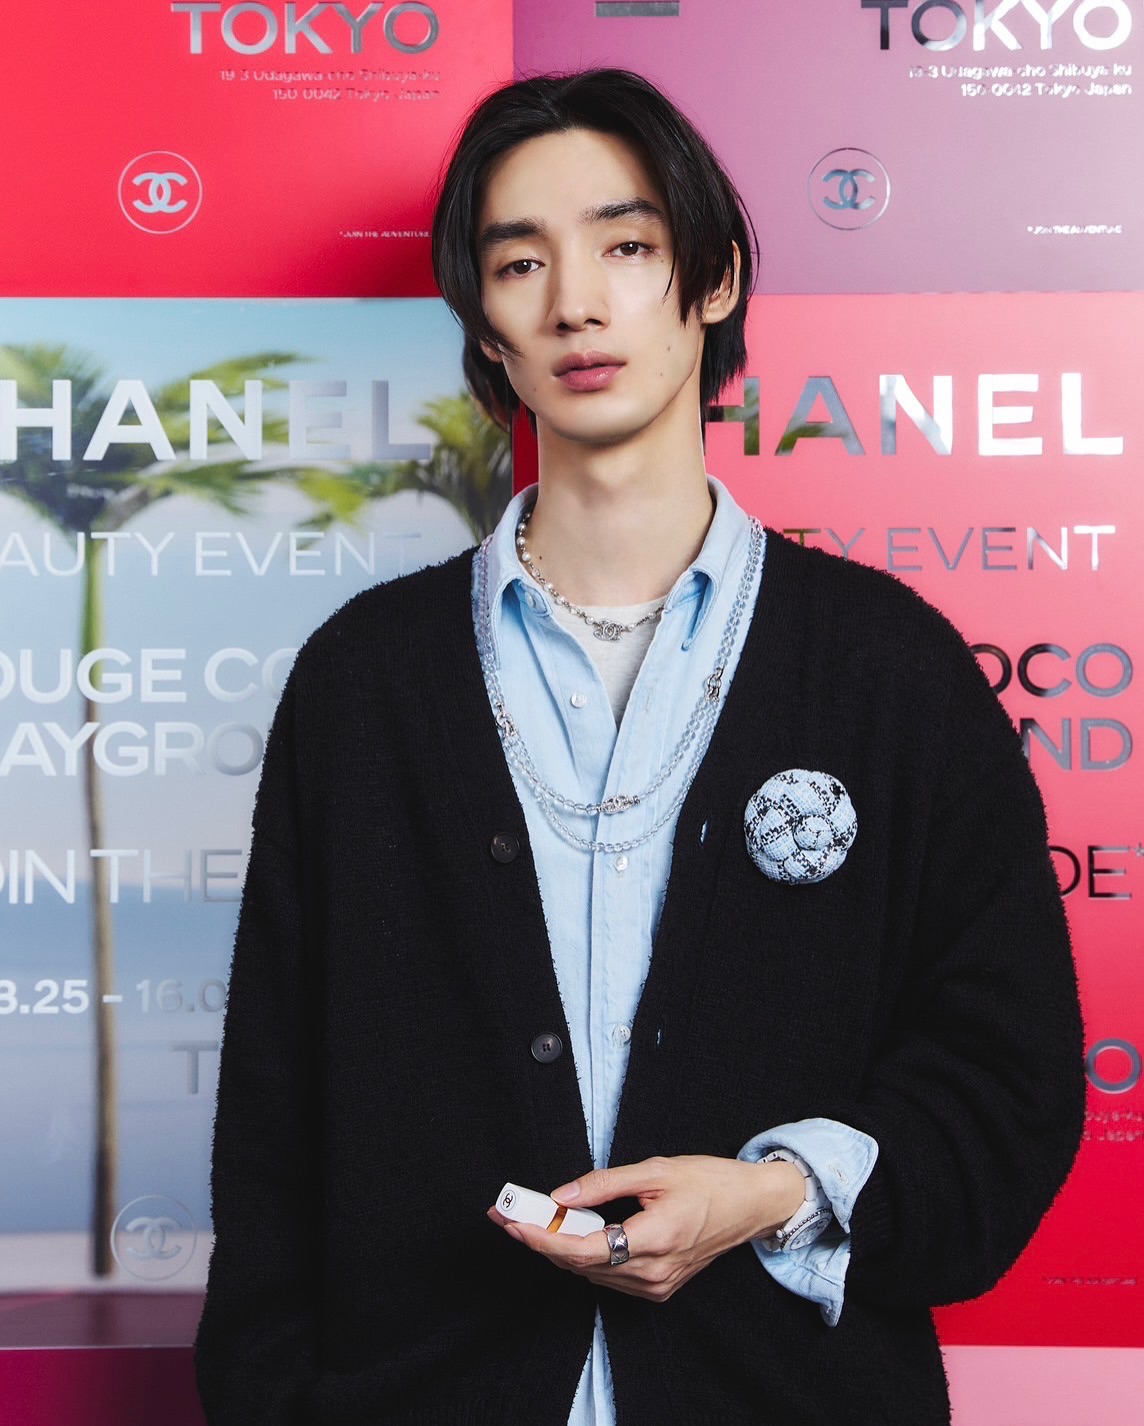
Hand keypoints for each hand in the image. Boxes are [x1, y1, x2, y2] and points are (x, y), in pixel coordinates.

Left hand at [487, 1154, 805, 1302]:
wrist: (751, 1206)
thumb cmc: (710, 1182)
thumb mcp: (656, 1170)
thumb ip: (604, 1184)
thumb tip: (561, 1195)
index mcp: (655, 1239)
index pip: (583, 1249)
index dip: (542, 1237)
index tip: (512, 1222)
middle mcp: (654, 1272)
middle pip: (581, 1264)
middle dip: (541, 1239)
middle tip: (509, 1214)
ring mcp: (657, 1285)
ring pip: (592, 1273)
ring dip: (559, 1248)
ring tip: (533, 1219)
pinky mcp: (659, 1288)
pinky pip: (610, 1276)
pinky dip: (585, 1255)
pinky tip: (572, 1232)